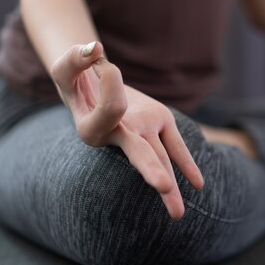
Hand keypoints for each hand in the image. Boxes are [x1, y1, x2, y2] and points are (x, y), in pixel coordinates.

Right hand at [51, 42, 203, 219]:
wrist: (91, 85)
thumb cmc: (76, 79)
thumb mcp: (66, 67)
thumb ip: (75, 58)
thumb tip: (95, 48)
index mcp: (91, 127)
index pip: (111, 111)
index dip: (111, 86)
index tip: (106, 64)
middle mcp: (117, 136)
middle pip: (138, 153)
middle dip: (150, 169)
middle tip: (163, 185)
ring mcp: (139, 133)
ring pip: (158, 158)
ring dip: (170, 183)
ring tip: (178, 216)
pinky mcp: (159, 123)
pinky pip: (174, 147)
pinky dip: (186, 163)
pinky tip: (198, 184)